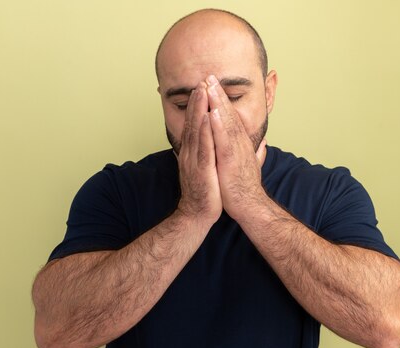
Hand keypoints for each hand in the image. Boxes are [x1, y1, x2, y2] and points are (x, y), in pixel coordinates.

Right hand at [176, 83, 222, 225]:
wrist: (197, 215)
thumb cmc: (205, 193)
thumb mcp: (206, 169)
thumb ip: (207, 154)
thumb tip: (209, 143)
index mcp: (193, 153)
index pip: (195, 125)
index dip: (198, 106)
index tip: (203, 87)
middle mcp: (190, 153)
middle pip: (193, 123)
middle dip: (197, 101)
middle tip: (201, 81)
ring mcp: (194, 161)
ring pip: (197, 131)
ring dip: (199, 110)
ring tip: (203, 92)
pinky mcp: (202, 170)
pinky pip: (204, 148)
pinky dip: (206, 132)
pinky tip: (209, 118)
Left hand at [205, 75, 267, 221]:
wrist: (249, 206)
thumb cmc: (246, 188)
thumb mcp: (250, 164)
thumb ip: (257, 152)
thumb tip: (264, 144)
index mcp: (240, 143)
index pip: (231, 117)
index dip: (223, 100)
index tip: (213, 84)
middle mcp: (240, 143)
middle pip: (229, 113)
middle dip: (219, 93)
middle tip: (209, 75)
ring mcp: (236, 150)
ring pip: (227, 121)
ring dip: (219, 102)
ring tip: (210, 85)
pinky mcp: (231, 160)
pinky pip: (224, 140)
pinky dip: (218, 125)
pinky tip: (213, 111)